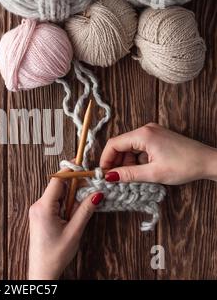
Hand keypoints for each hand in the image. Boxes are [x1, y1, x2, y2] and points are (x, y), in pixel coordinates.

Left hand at [28, 174, 103, 279]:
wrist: (42, 271)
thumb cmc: (55, 255)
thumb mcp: (74, 231)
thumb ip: (85, 210)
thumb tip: (97, 194)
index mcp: (44, 207)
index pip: (57, 180)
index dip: (71, 171)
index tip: (84, 167)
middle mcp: (37, 205)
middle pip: (57, 186)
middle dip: (74, 186)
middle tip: (90, 186)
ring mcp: (37, 210)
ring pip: (56, 194)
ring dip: (70, 196)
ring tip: (82, 205)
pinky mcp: (39, 215)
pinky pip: (53, 202)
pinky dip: (65, 204)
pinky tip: (73, 213)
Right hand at [100, 123, 216, 184]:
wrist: (208, 161)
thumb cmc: (185, 165)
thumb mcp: (153, 173)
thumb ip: (129, 174)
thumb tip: (110, 177)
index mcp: (143, 134)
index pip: (114, 144)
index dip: (106, 159)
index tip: (103, 174)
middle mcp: (145, 130)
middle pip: (120, 145)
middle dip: (116, 162)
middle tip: (116, 179)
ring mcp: (152, 133)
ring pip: (129, 148)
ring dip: (127, 162)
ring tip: (132, 177)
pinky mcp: (157, 138)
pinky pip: (139, 148)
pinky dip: (136, 160)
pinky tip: (142, 171)